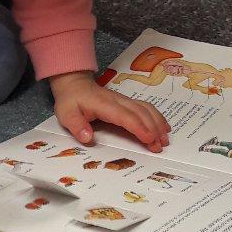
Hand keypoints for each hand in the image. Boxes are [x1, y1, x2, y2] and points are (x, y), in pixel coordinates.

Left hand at [50, 72, 168, 153]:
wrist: (74, 85)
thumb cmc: (71, 101)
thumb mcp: (66, 114)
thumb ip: (77, 126)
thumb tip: (87, 138)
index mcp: (105, 105)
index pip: (126, 116)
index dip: (139, 127)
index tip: (149, 139)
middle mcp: (119, 101)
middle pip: (141, 113)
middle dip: (153, 129)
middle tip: (160, 146)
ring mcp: (125, 101)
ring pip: (146, 109)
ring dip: (158, 123)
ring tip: (165, 139)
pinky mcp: (128, 103)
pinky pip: (146, 108)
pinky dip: (157, 117)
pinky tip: (164, 127)